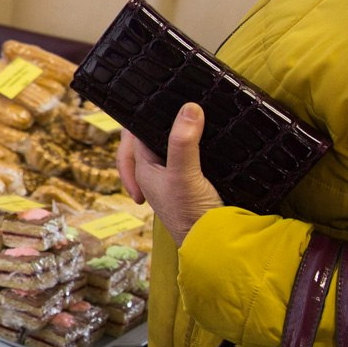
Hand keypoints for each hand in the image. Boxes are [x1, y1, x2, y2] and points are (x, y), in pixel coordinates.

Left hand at [116, 102, 222, 243]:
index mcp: (142, 168)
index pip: (133, 133)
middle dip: (161, 122)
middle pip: (151, 136)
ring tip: (193, 117)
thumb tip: (189, 108)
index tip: (163, 103)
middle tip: (179, 107)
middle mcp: (154, 171)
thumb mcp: (184, 174)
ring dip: (180, 132)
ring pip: (172, 144)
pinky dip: (195, 144)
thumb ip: (183, 142)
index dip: (144, 115)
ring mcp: (174, 175)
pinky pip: (190, 154)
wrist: (214, 243)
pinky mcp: (194, 179)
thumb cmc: (190, 214)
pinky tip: (205, 138)